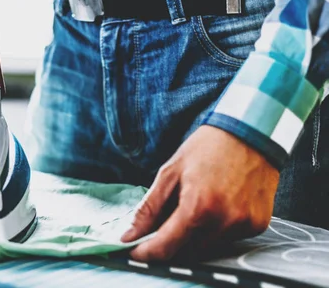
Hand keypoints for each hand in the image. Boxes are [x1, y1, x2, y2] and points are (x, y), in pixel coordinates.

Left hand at [121, 125, 279, 261]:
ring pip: (207, 247)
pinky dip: (214, 229)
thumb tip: (130, 234)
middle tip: (159, 225)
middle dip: (168, 242)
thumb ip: (149, 208)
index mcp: (198, 207)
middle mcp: (224, 222)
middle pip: (186, 251)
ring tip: (192, 204)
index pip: (166, 247)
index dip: (146, 253)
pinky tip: (214, 205)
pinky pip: (228, 238)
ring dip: (192, 236)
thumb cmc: (208, 148)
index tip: (133, 251)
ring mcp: (243, 226)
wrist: (250, 133)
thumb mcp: (170, 172)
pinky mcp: (257, 226)